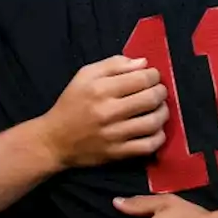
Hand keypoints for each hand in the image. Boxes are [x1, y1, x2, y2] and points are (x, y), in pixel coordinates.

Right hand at [37, 56, 167, 168]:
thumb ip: (114, 64)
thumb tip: (143, 63)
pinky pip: (149, 145)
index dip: (154, 75)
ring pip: (154, 122)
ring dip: (163, 112)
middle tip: (158, 91)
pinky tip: (155, 129)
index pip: (142, 79)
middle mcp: (108, 112)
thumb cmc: (71, 104)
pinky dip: (159, 136)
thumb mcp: (84, 76)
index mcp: (100, 89)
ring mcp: (114, 135)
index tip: (152, 76)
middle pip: (151, 99)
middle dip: (161, 92)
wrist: (55, 140)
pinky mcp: (118, 153)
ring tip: (158, 108)